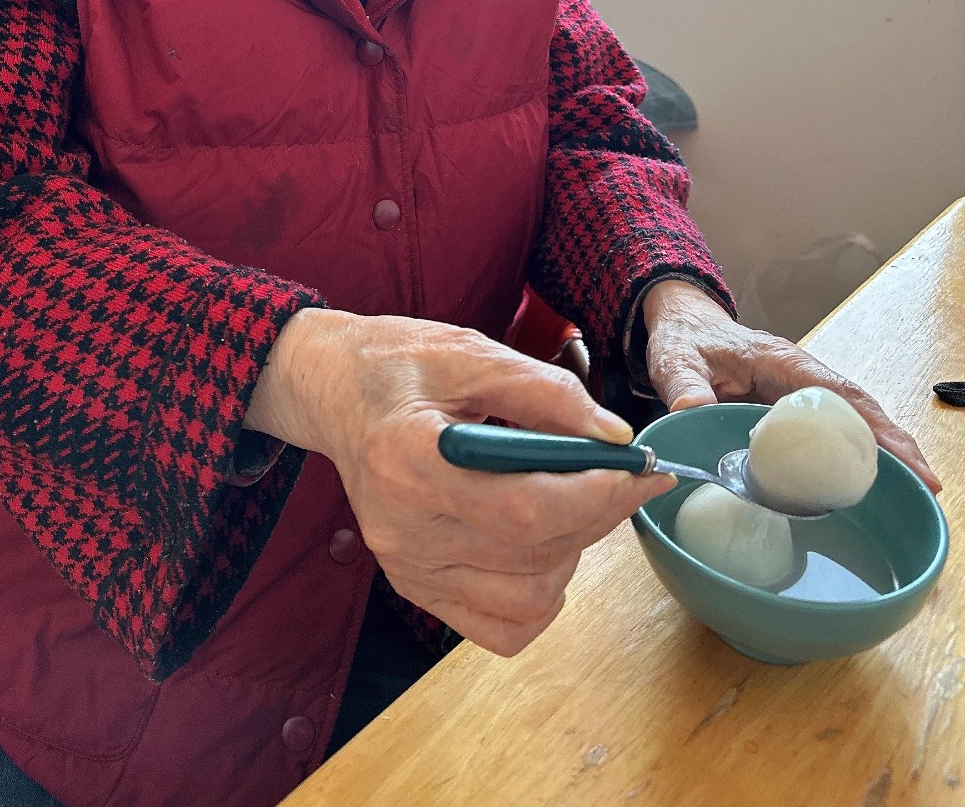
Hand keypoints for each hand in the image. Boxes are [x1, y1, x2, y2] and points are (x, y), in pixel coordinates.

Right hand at [246, 309, 675, 656]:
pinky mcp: (415, 587)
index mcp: (407, 458)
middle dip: (599, 513)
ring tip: (567, 497)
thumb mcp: (471, 352)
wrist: (334, 391)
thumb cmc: (399, 364)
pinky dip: (539, 593)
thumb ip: (546, 392)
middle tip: (622, 473)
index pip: (525, 506)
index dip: (598, 495)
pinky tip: (537, 540)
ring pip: (529, 599)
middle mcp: (401, 527)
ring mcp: (405, 566)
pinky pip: (502, 626)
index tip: (645, 469)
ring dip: (572, 551)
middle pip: (534, 551)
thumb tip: (617, 438)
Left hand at [641, 280, 940, 492]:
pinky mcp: (790, 409)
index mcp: (781, 361)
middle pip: (859, 410)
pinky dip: (853, 455)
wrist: (681, 325)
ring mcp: (797, 393)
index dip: (875, 426)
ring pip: (850, 422)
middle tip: (926, 485)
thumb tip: (691, 410)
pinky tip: (865, 484)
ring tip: (914, 491)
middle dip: (895, 445)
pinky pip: (829, 432)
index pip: (839, 394)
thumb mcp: (675, 358)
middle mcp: (800, 376)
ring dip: (882, 452)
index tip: (906, 457)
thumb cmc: (684, 338)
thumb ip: (683, 383)